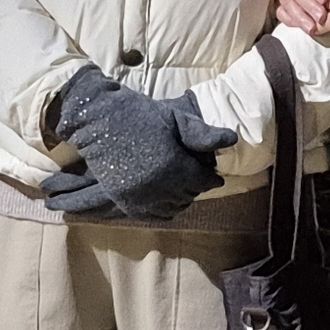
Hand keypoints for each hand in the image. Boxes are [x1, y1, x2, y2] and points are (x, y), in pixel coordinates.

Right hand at [43, 68, 231, 221]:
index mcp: (174, 165)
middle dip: (196, 188)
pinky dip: (162, 209)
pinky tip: (166, 201)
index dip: (210, 178)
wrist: (98, 119)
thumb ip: (202, 133)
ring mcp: (139, 196)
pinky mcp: (124, 200)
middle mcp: (158, 186)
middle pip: (187, 196)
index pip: (202, 181)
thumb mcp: (174, 118)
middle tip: (199, 181)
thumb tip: (231, 139)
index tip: (215, 176)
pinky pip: (151, 214)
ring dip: (180, 200)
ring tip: (183, 190)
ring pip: (171, 208)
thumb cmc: (139, 114)